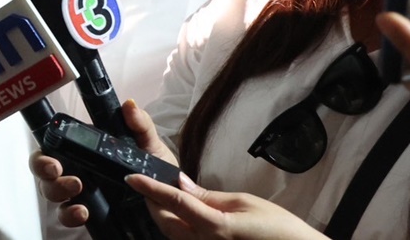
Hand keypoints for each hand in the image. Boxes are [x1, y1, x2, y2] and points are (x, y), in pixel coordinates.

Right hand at [27, 99, 178, 227]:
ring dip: (57, 190)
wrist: (170, 207)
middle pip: (45, 169)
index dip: (46, 150)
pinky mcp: (88, 212)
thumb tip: (129, 105)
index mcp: (89, 150)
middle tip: (58, 171)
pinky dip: (70, 214)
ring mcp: (81, 193)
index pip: (56, 144)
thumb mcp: (151, 147)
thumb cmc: (157, 174)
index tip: (54, 157)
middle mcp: (79, 170)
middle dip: (43, 169)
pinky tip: (83, 212)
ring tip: (77, 188)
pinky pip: (67, 215)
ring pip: (51, 191)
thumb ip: (140, 126)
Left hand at [123, 173, 323, 239]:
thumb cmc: (279, 229)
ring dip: (162, 214)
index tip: (131, 176)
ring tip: (159, 194)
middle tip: (145, 181)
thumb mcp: (245, 203)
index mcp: (215, 227)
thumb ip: (208, 196)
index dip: (150, 188)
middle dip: (151, 202)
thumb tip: (180, 185)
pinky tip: (179, 214)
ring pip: (170, 233)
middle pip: (164, 222)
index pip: (174, 203)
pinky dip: (175, 226)